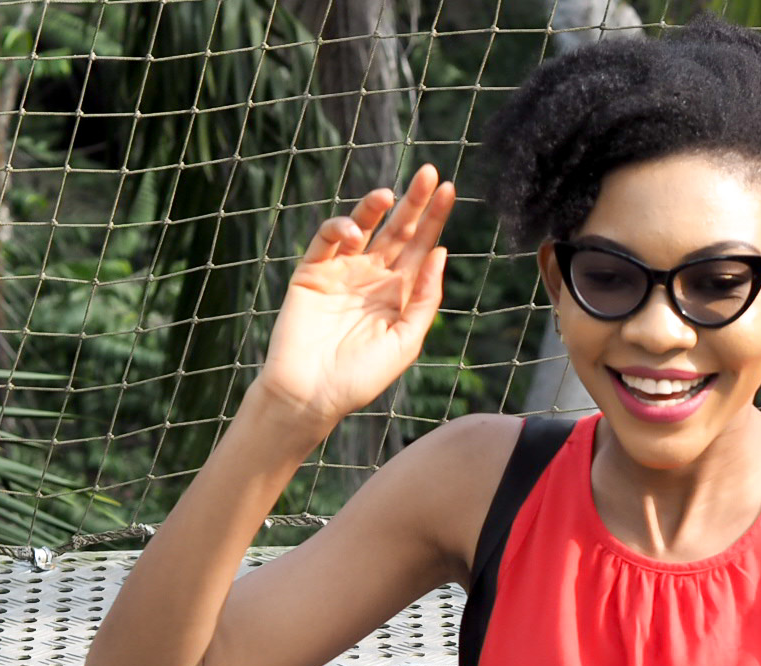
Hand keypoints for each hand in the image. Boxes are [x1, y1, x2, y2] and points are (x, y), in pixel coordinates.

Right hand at [254, 163, 454, 432]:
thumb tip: (439, 253)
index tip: (449, 191)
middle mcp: (372, 278)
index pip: (421, 248)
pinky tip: (353, 230)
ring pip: (363, 228)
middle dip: (415, 203)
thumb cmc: (360, 377)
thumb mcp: (405, 341)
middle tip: (430, 174)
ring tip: (391, 194)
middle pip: (398, 231)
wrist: (311, 395)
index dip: (435, 220)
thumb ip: (424, 299)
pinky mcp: (312, 273)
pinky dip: (339, 229)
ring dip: (376, 206)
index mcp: (398, 294)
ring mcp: (342, 273)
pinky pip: (327, 241)